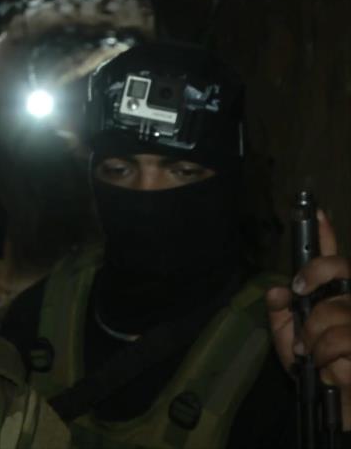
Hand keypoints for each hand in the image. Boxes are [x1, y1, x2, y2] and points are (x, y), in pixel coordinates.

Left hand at [267, 210, 350, 428]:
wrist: (339, 408)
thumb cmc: (317, 370)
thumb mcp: (288, 341)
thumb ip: (280, 315)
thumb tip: (277, 290)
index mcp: (335, 298)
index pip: (334, 260)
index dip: (325, 233)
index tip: (313, 213)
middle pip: (341, 273)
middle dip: (313, 291)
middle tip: (301, 313)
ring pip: (338, 316)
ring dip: (316, 342)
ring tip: (313, 357)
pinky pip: (344, 350)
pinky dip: (329, 366)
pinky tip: (329, 374)